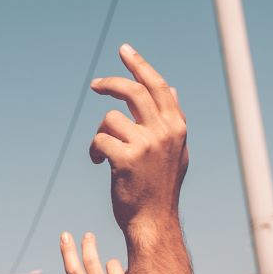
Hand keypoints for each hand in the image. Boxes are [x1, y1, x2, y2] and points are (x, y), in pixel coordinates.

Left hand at [89, 44, 187, 233]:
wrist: (153, 222)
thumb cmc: (160, 188)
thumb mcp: (176, 151)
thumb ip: (172, 120)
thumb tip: (172, 89)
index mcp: (177, 127)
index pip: (158, 86)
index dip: (140, 66)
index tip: (124, 50)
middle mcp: (164, 132)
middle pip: (134, 92)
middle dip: (111, 84)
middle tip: (95, 85)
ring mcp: (146, 145)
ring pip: (111, 119)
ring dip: (101, 135)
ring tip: (104, 153)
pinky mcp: (126, 160)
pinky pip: (100, 140)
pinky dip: (95, 151)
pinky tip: (99, 163)